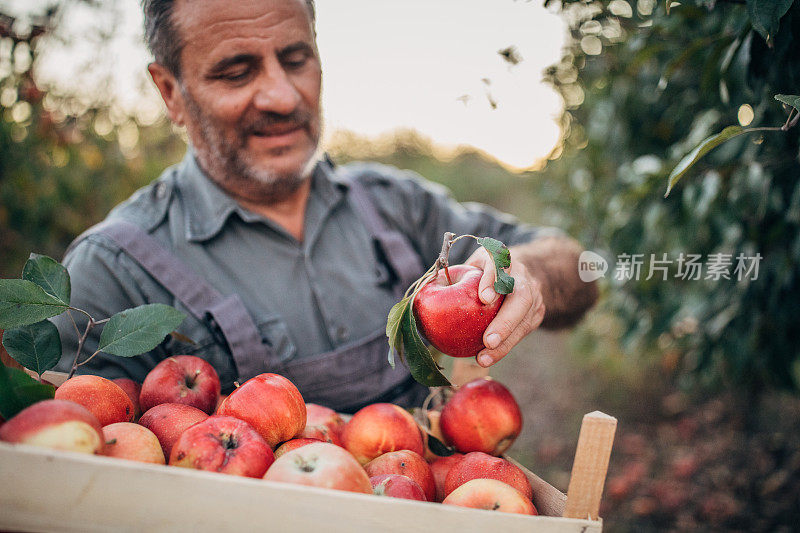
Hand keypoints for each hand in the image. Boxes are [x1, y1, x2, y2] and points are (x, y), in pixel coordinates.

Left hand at [464, 247, 545, 366]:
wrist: (519, 273)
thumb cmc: (482, 271)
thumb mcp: (468, 265)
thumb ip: (452, 275)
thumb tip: (427, 290)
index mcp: (501, 258)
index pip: (500, 264)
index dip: (493, 280)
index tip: (484, 298)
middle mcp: (521, 276)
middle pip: (521, 297)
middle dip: (506, 320)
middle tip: (489, 340)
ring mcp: (533, 296)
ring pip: (524, 319)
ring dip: (505, 342)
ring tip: (484, 358)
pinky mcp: (534, 315)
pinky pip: (521, 333)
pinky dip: (504, 347)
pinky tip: (487, 358)